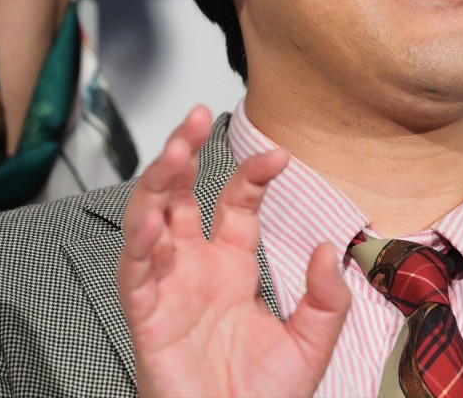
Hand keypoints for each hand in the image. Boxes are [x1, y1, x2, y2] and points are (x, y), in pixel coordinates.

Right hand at [117, 107, 350, 397]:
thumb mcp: (311, 344)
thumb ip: (326, 298)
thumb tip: (328, 250)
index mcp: (232, 269)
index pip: (235, 204)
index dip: (251, 176)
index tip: (278, 156)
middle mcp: (195, 270)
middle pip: (181, 196)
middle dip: (184, 154)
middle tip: (196, 119)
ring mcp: (168, 289)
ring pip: (150, 221)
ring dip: (157, 184)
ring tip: (173, 151)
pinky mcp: (147, 317)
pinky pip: (134, 273)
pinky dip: (139, 243)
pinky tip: (151, 216)